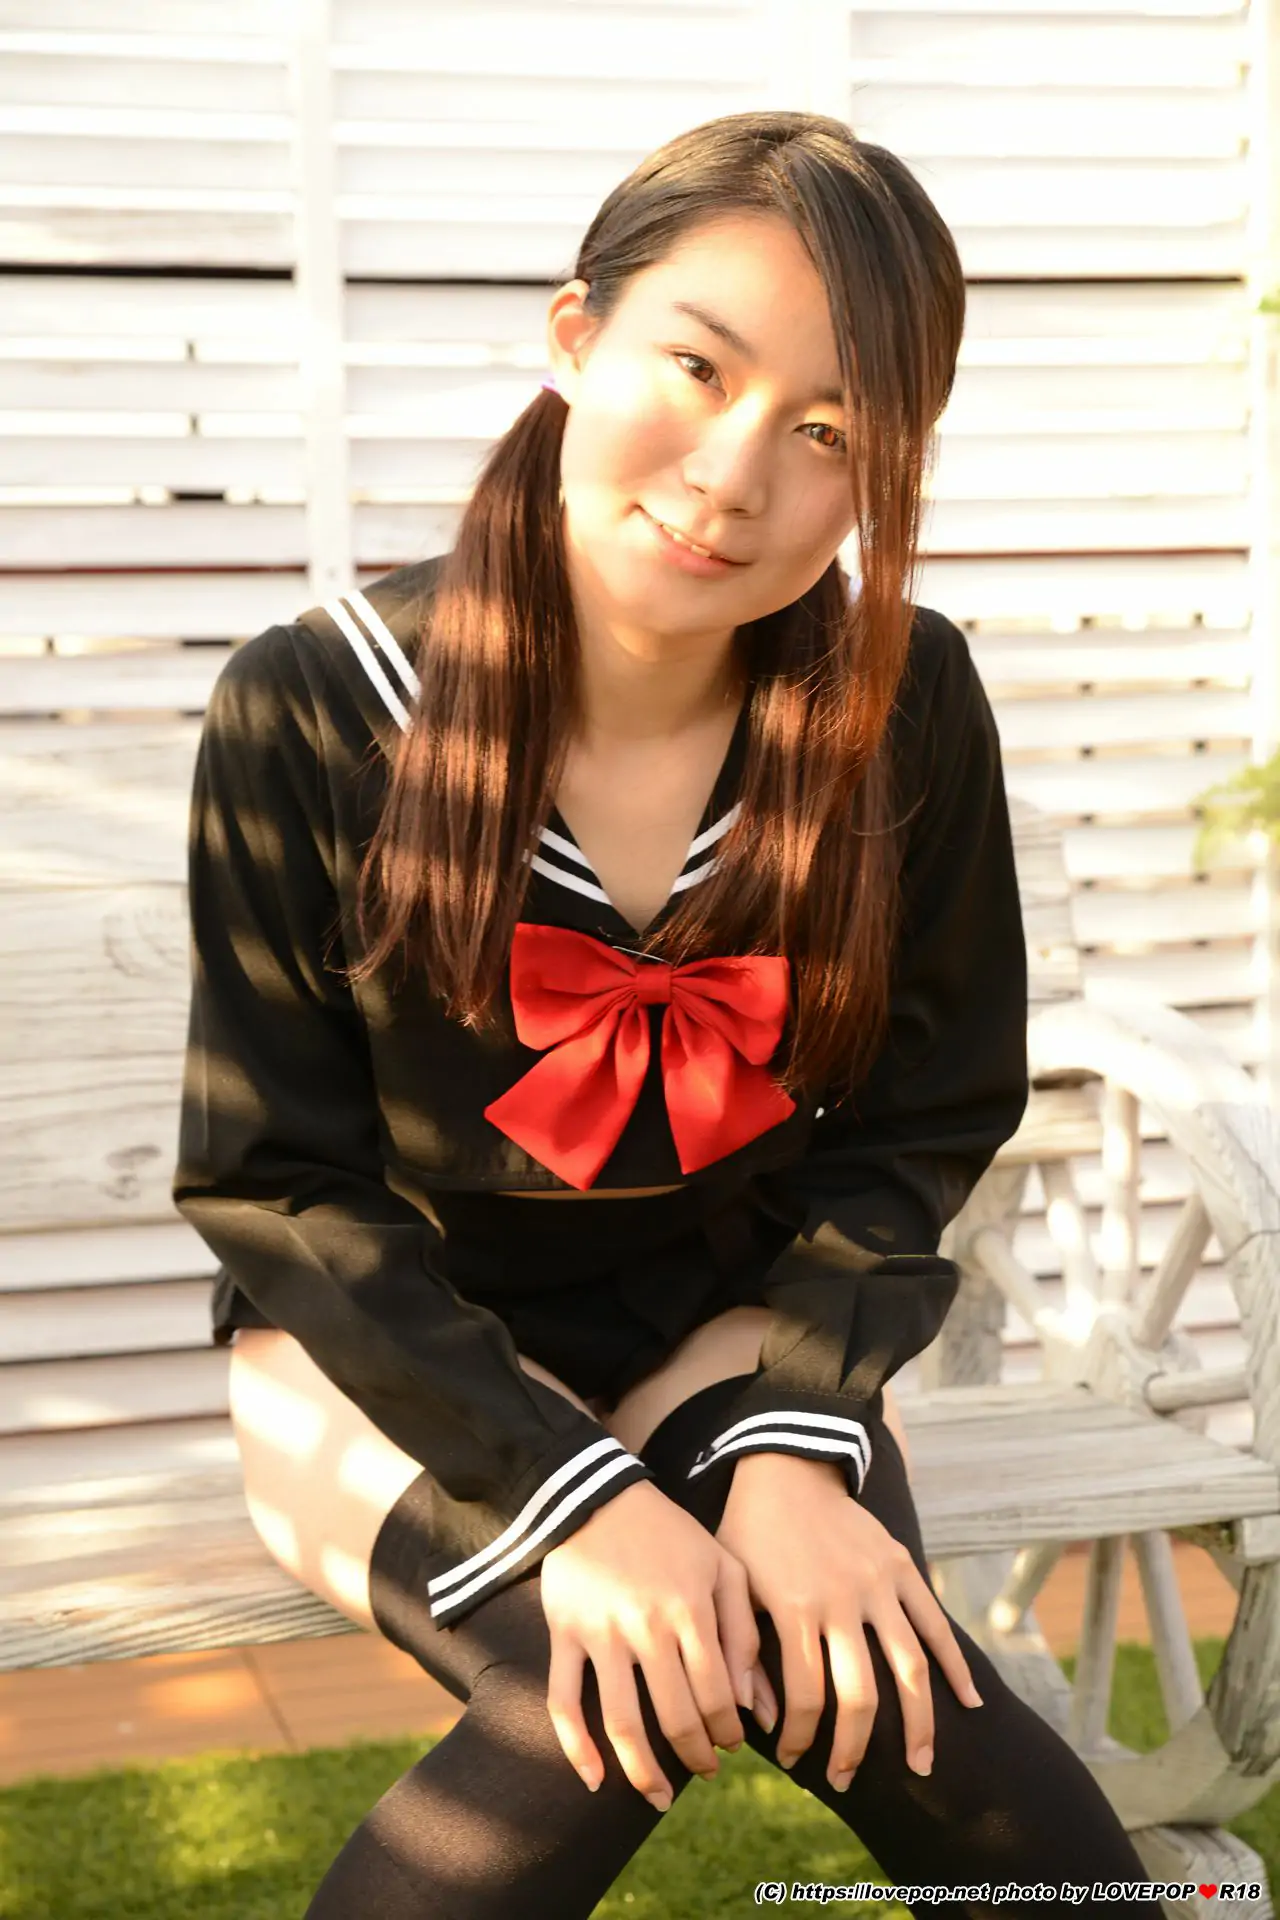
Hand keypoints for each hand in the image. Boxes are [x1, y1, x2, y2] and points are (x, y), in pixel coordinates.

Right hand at [539, 1479, 758, 1810]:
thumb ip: (744, 1631)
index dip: (727, 1731)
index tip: (732, 1746)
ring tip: (661, 1797)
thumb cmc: (670, 1535)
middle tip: (705, 1771)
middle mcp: (647, 1626)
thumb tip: (756, 1707)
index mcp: (690, 1610)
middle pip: (675, 1716)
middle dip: (696, 1756)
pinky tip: (594, 1780)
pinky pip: (565, 1701)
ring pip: (623, 1721)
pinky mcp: (563, 1634)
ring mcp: (601, 1633)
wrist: (599, 1497)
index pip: (717, 1694)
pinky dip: (576, 1747)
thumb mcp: (722, 1566)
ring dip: (644, 1771)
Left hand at [714, 1453, 981, 1791]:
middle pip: (861, 1695)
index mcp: (795, 1607)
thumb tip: (760, 1719)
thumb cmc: (749, 1532)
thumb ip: (743, 1652)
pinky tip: (970, 1703)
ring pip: (910, 1669)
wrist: (787, 1467)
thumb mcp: (732, 1587)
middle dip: (854, 1748)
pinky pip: (935, 1624)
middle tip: (845, 1780)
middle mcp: (842, 1599)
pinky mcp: (902, 1567)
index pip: (806, 1697)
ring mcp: (878, 1583)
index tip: (794, 1762)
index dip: (802, 1739)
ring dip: (919, 1725)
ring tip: (921, 1766)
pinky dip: (956, 1665)